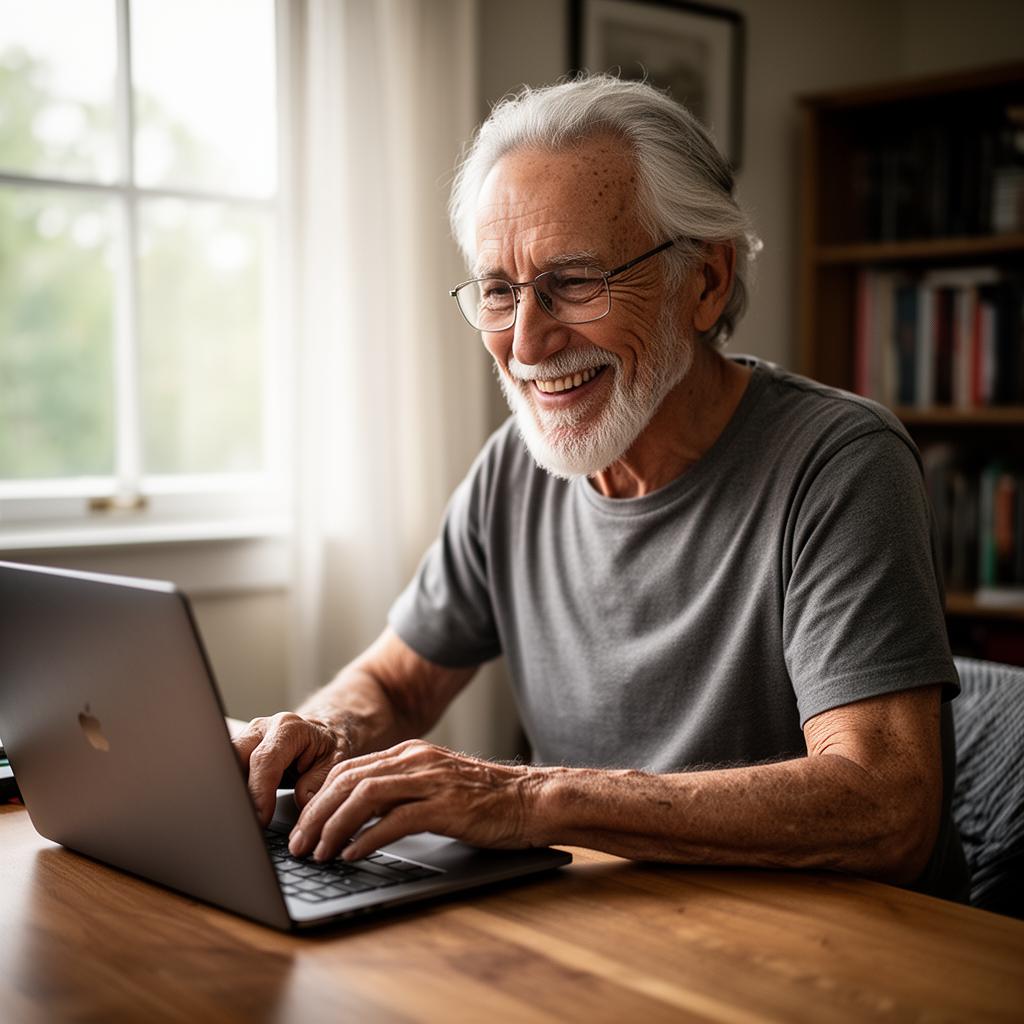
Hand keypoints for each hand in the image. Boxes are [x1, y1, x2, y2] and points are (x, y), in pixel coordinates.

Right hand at [232, 712, 349, 826]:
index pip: (265, 760)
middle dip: (236, 792)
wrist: (325, 731)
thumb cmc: (330, 746)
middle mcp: (262, 728)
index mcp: (288, 728)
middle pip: (235, 759)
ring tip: (242, 819)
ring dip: (231, 792)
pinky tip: (240, 810)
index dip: (259, 792)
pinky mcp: (239, 752)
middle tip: (244, 822)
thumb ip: (319, 782)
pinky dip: (232, 791)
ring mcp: (247, 738)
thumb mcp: (336, 762)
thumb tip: (302, 801)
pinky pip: (228, 770)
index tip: (260, 818)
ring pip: (226, 764)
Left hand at [286, 739, 542, 861]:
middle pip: (349, 780)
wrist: (531, 799)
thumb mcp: (436, 784)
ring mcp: (431, 780)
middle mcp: (416, 760)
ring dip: (334, 826)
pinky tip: (352, 855)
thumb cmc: (485, 800)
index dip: (319, 797)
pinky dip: (367, 838)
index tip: (302, 825)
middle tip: (299, 844)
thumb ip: (402, 791)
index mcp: (410, 753)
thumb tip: (359, 817)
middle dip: (316, 814)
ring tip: (319, 853)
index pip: (349, 769)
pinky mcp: (446, 806)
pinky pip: (395, 820)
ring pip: (365, 796)